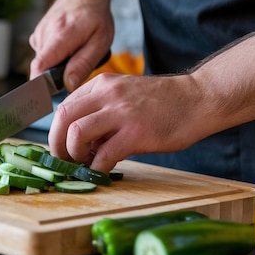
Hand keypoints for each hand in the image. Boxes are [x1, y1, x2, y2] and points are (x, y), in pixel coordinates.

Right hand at [29, 0, 113, 91]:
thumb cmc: (96, 16)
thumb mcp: (100, 41)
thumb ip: (83, 64)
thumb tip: (68, 86)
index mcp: (60, 35)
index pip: (40, 66)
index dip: (41, 85)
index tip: (50, 97)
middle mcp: (44, 33)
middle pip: (42, 69)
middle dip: (56, 78)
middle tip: (76, 69)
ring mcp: (38, 34)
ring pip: (43, 63)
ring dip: (57, 66)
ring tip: (74, 53)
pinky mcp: (37, 36)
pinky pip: (43, 56)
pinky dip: (54, 58)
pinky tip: (67, 47)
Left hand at [48, 73, 208, 171]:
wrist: (197, 99)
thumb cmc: (163, 102)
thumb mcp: (124, 94)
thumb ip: (101, 109)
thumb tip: (79, 139)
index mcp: (102, 84)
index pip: (64, 106)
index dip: (57, 131)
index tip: (62, 147)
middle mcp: (107, 94)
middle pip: (63, 118)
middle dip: (57, 144)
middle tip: (64, 160)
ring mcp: (121, 113)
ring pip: (76, 134)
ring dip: (74, 155)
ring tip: (85, 163)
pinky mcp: (136, 133)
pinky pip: (103, 154)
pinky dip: (97, 167)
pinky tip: (103, 170)